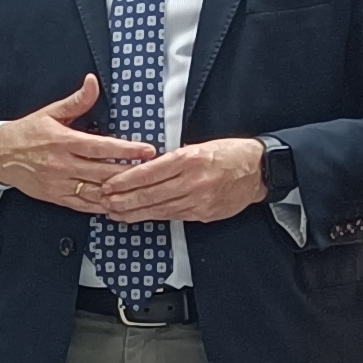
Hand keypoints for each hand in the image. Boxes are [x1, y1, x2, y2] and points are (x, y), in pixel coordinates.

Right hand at [0, 74, 156, 213]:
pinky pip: (83, 205)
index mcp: (63, 141)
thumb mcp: (51, 113)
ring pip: (95, 191)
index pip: (100, 147)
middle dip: (130, 172)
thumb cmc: (27, 133)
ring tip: (140, 188)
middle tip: (153, 171)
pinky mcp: (55, 197)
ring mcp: (59, 184)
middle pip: (103, 172)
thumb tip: (93, 83)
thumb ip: (77, 101)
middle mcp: (62, 165)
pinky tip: (117, 204)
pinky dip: (102, 206)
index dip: (126, 150)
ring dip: (119, 192)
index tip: (147, 150)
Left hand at [91, 136, 267, 224]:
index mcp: (189, 159)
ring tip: (114, 212)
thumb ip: (173, 158)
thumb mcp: (199, 146)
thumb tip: (143, 167)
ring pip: (158, 209)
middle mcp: (193, 181)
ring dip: (133, 212)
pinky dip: (153, 216)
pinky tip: (139, 217)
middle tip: (103, 202)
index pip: (149, 172)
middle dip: (123, 200)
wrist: (258, 170)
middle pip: (150, 194)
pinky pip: (172, 216)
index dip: (125, 180)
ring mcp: (199, 200)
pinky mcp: (203, 213)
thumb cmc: (229, 153)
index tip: (109, 184)